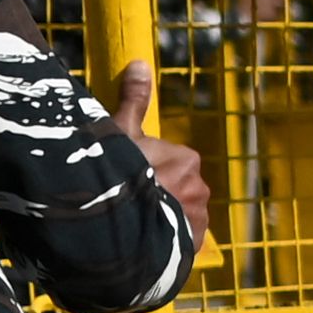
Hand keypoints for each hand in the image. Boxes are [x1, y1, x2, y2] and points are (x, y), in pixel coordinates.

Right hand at [110, 54, 210, 241]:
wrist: (113, 226)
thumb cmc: (115, 173)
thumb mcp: (119, 131)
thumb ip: (134, 99)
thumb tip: (140, 63)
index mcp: (187, 160)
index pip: (167, 163)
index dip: (143, 171)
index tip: (124, 179)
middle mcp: (200, 189)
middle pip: (174, 191)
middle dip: (155, 197)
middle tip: (125, 205)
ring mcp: (197, 221)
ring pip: (177, 218)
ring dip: (161, 222)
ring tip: (132, 229)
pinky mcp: (190, 248)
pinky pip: (178, 243)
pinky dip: (165, 244)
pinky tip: (143, 245)